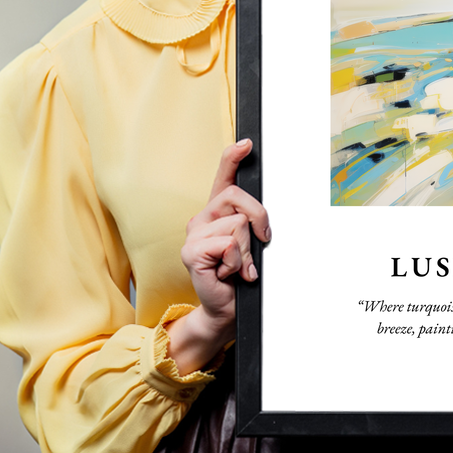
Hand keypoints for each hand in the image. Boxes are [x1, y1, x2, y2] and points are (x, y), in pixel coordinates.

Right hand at [166, 139, 270, 373]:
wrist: (226, 308)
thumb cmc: (240, 275)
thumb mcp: (251, 243)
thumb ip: (252, 224)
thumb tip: (262, 216)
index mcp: (217, 212)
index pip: (223, 177)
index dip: (233, 157)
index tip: (247, 143)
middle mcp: (202, 218)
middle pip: (238, 197)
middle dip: (259, 219)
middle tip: (260, 243)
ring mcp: (193, 234)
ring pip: (238, 224)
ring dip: (247, 250)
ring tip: (238, 266)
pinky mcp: (191, 252)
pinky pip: (228, 244)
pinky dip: (237, 262)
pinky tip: (228, 273)